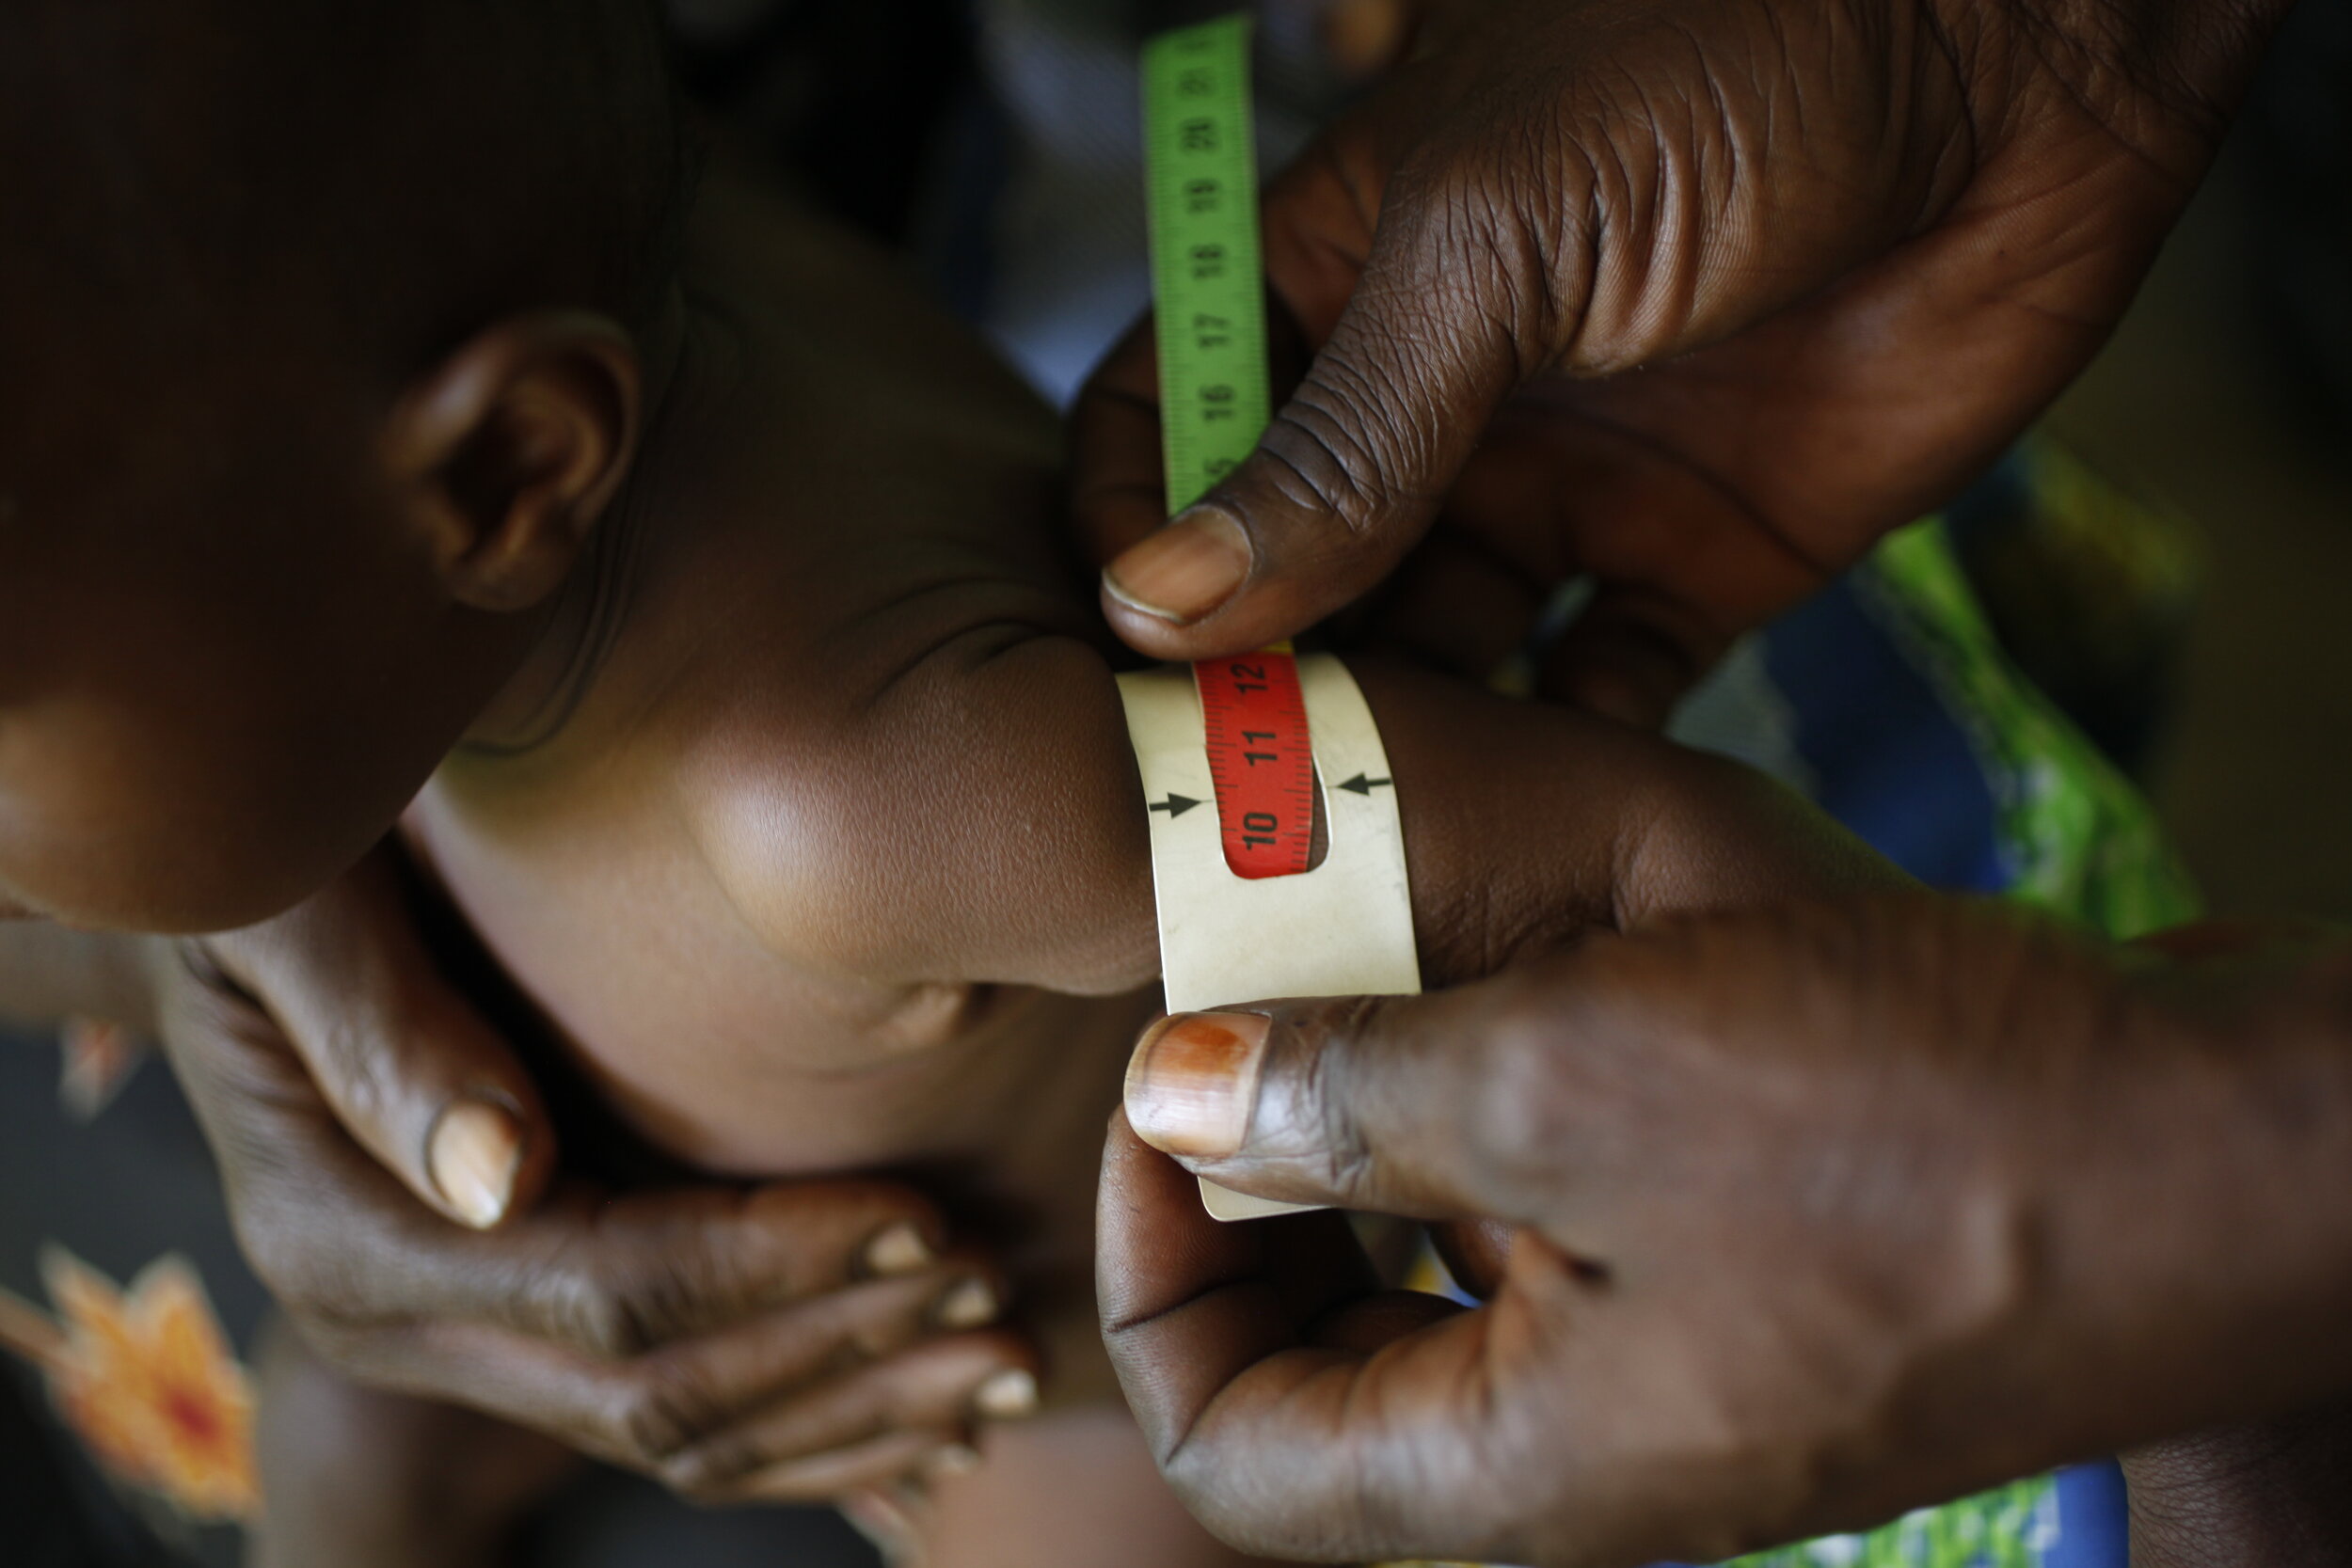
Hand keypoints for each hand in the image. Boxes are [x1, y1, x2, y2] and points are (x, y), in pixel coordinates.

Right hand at [159, 844, 1036, 1501]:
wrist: (233, 900)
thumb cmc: (281, 855)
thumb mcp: (294, 905)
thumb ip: (381, 1030)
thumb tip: (498, 1174)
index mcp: (348, 1227)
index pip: (599, 1286)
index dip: (769, 1264)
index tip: (921, 1214)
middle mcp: (396, 1316)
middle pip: (650, 1390)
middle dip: (836, 1349)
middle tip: (997, 1298)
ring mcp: (449, 1341)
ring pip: (673, 1433)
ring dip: (845, 1409)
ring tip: (999, 1363)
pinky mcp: (507, 1330)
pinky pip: (666, 1421)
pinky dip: (804, 1430)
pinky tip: (923, 1418)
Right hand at [1076, 0, 2282, 721]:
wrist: (2017, 58)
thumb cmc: (1726, 67)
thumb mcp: (1487, 238)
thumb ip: (1339, 435)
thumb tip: (1157, 595)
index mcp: (1338, 288)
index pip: (1169, 429)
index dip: (1131, 536)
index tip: (1122, 654)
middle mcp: (1431, 406)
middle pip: (1290, 578)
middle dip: (1255, 680)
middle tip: (1232, 800)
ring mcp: (1560, 491)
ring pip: (1432, 656)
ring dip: (1397, 738)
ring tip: (1363, 828)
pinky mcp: (1695, 564)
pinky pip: (1600, 691)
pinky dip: (1564, 757)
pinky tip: (1528, 814)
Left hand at [1099, 896, 2351, 1565]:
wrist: (2226, 1150)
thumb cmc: (1916, 1122)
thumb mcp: (1576, 1075)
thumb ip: (1349, 1097)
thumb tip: (1170, 1090)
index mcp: (1513, 1471)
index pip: (1225, 1449)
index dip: (1151, 1273)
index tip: (1172, 1091)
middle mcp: (1578, 1461)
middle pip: (1313, 1370)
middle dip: (1247, 1202)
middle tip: (1249, 1028)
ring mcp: (1668, 1387)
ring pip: (1430, 1296)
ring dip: (1370, 1150)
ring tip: (1363, 994)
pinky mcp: (1744, 1303)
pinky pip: (1552, 1244)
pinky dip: (1493, 1136)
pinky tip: (1511, 1009)